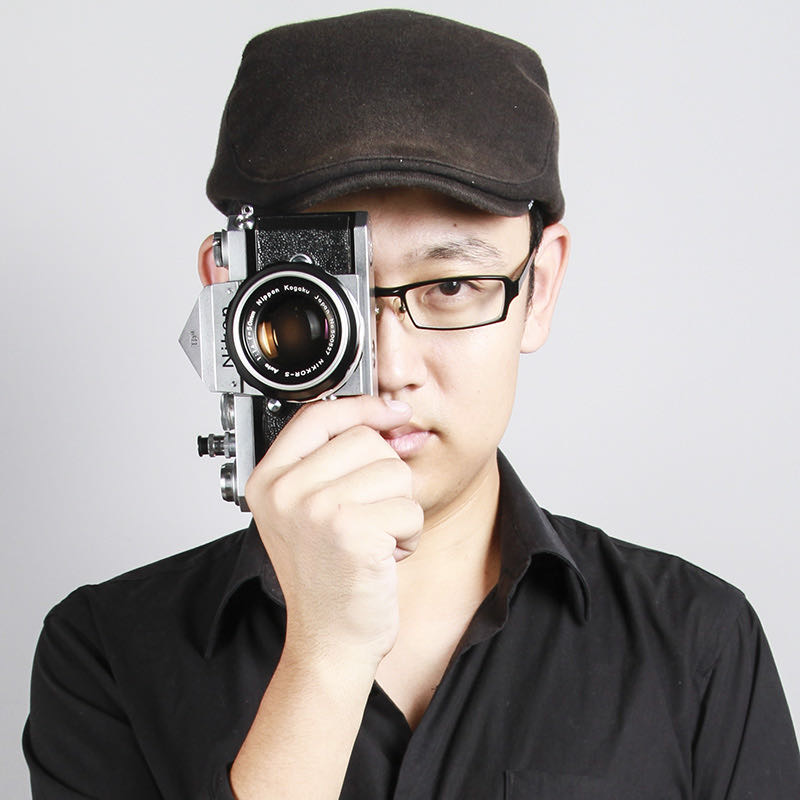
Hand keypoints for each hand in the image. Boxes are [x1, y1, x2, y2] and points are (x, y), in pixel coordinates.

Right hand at [245, 395, 423, 670]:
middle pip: (365, 439)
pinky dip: (409, 534)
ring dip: (399, 508)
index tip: (390, 412)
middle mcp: (285, 491)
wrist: (330, 640)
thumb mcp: (314, 509)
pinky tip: (384, 556)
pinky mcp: (352, 531)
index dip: (361, 407)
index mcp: (269, 480)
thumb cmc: (326, 575)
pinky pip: (409, 508)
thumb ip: (342, 459)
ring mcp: (316, 510)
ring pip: (394, 472)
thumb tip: (397, 419)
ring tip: (374, 537)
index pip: (317, 415)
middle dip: (385, 476)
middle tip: (369, 515)